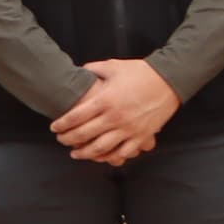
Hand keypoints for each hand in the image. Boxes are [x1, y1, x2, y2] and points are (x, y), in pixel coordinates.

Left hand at [51, 58, 178, 166]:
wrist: (170, 80)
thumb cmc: (141, 72)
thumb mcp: (113, 66)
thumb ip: (93, 69)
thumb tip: (78, 70)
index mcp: (105, 100)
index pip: (76, 117)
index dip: (62, 124)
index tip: (54, 127)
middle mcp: (115, 117)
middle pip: (84, 135)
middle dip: (68, 140)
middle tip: (61, 140)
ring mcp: (129, 128)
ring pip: (101, 148)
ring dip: (85, 153)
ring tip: (75, 153)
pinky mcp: (142, 136)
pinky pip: (123, 152)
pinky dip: (110, 157)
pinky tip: (101, 157)